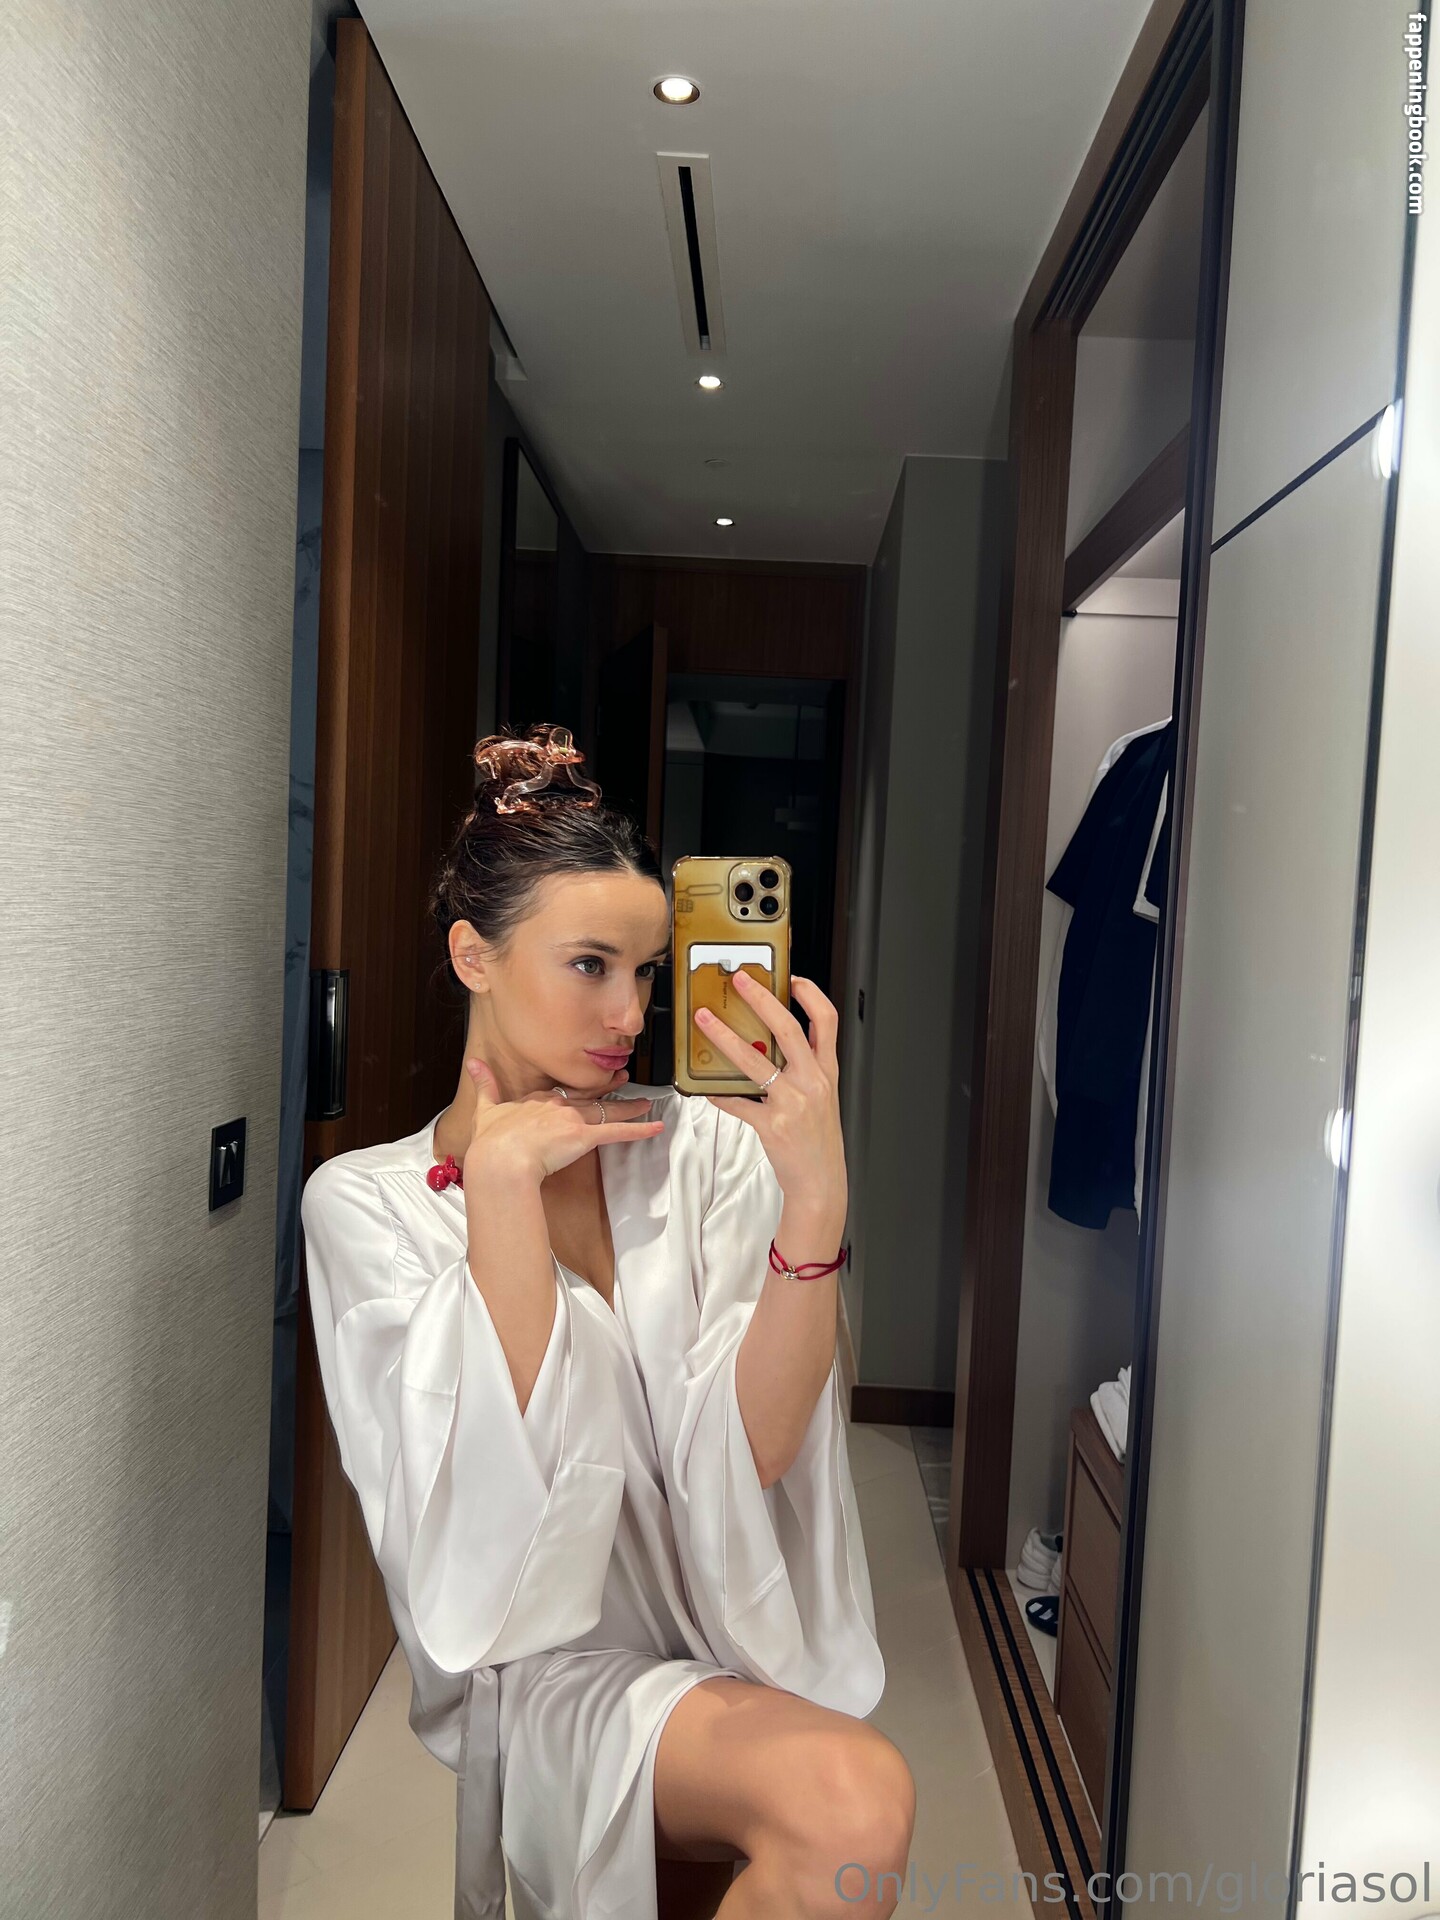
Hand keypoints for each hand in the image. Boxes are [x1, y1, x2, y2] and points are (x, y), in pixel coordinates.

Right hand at [462, 1060, 663, 1186]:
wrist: (500, 1158)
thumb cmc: (492, 1141)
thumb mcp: (486, 1110)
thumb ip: (485, 1085)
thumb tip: (474, 1064)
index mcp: (537, 1100)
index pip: (562, 1091)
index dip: (576, 1088)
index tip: (586, 1084)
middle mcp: (558, 1105)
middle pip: (589, 1095)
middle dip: (608, 1088)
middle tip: (624, 1078)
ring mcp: (573, 1119)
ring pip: (607, 1111)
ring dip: (629, 1107)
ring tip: (646, 1102)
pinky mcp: (585, 1136)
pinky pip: (618, 1132)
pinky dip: (639, 1129)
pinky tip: (656, 1126)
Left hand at [694, 974, 846, 1223]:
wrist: (821, 1182)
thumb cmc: (818, 1140)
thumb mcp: (822, 1098)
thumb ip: (805, 1070)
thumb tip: (772, 1045)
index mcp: (826, 1072)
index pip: (826, 1020)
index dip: (809, 994)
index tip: (790, 977)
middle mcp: (813, 1082)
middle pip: (788, 1029)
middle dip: (761, 999)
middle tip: (739, 981)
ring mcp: (792, 1103)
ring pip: (754, 1060)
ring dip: (725, 1037)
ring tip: (705, 1022)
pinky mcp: (771, 1125)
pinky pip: (738, 1102)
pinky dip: (719, 1094)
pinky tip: (706, 1088)